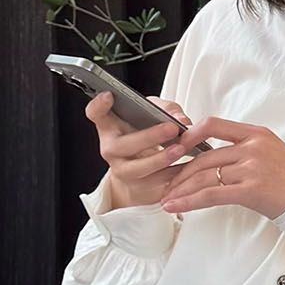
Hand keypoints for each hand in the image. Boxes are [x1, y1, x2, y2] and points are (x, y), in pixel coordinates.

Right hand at [84, 92, 194, 208]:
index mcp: (109, 126)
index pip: (95, 114)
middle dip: (149, 136)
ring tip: (180, 149)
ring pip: (138, 168)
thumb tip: (181, 118)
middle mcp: (111, 149)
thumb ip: (167, 110)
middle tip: (171, 128)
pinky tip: (189, 168)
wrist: (141, 174)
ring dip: (161, 159)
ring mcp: (122, 170)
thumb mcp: (152, 116)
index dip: (99, 105)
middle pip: (122, 144)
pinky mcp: (138, 188)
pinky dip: (174, 175)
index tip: (109, 96)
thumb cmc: (145, 137)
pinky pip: (156, 184)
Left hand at [157, 117, 284, 218]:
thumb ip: (243, 147)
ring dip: (181, 189)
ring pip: (205, 176)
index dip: (190, 135)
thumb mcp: (269, 150)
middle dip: (181, 172)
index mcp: (255, 133)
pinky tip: (176, 206)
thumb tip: (214, 153)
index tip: (177, 147)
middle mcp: (252, 147)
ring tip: (167, 198)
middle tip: (166, 182)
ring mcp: (251, 168)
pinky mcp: (250, 190)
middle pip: (205, 157)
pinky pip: (211, 194)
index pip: (213, 125)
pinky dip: (189, 201)